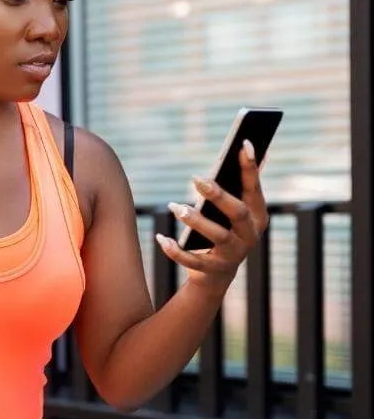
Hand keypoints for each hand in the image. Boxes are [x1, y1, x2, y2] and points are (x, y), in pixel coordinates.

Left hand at [156, 139, 268, 290]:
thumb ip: (243, 184)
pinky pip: (192, 260)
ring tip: (175, 206)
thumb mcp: (237, 210)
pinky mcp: (212, 269)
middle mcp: (249, 235)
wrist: (216, 275)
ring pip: (216, 235)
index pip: (254, 188)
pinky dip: (174, 249)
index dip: (250, 167)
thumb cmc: (225, 231)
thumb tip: (254, 149)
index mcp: (258, 216)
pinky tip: (161, 237)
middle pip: (237, 212)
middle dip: (218, 194)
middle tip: (196, 179)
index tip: (244, 143)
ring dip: (195, 220)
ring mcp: (232, 254)